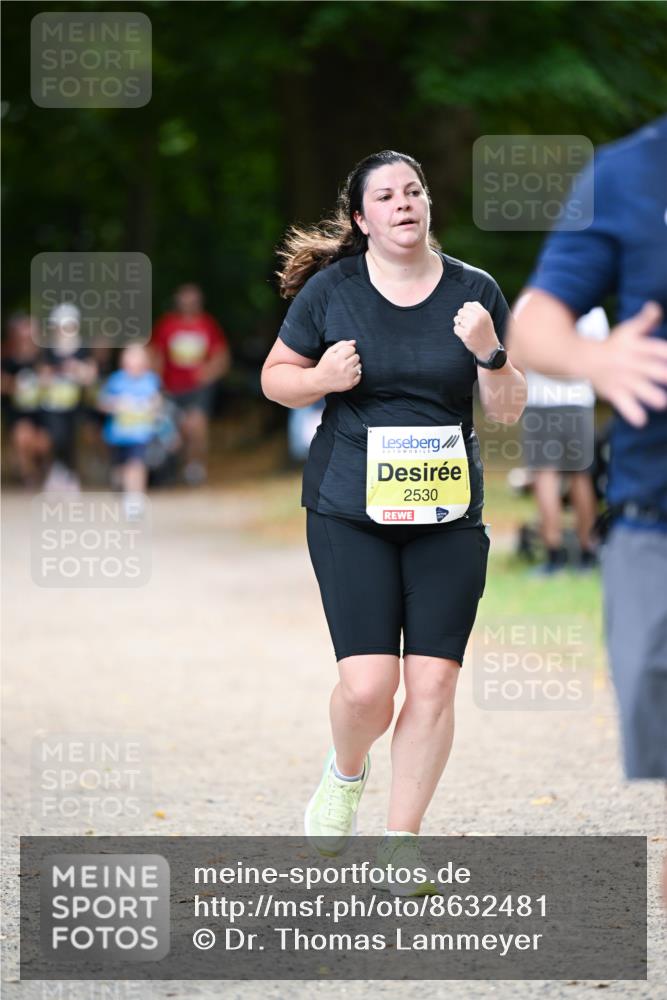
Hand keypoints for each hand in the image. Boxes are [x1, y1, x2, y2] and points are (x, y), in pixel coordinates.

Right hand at [314, 340, 361, 392]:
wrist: (319, 381)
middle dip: (351, 357)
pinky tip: (347, 374)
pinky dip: (355, 374)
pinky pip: (359, 375)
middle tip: (344, 362)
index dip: (347, 351)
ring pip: (359, 365)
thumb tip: (354, 342)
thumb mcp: (329, 352)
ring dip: (354, 366)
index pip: (352, 349)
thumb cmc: (325, 365)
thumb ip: (341, 344)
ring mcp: (348, 376)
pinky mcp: (350, 383)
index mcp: (337, 358)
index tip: (342, 355)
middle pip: (357, 357)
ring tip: (345, 368)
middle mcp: (343, 367)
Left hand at [453, 301, 498, 360]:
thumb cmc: (486, 331)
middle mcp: (477, 318)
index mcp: (483, 313)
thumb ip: (478, 309)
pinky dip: (458, 331)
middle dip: (462, 317)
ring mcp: (471, 327)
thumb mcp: (486, 318)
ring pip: (457, 319)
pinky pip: (455, 328)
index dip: (466, 310)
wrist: (488, 348)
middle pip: (460, 311)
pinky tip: (464, 334)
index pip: (467, 304)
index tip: (469, 317)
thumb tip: (466, 305)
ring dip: (459, 324)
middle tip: (467, 324)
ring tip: (466, 329)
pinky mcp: (466, 335)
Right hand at [584, 301, 666, 426]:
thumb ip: (646, 320)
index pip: (662, 351)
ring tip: (661, 402)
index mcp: (640, 346)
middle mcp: (634, 362)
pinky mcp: (614, 392)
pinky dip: (634, 415)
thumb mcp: (627, 330)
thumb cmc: (610, 345)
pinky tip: (640, 420)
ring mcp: (624, 379)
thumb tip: (655, 307)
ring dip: (655, 398)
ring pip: (644, 390)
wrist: (579, 358)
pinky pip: (626, 406)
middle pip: (659, 371)